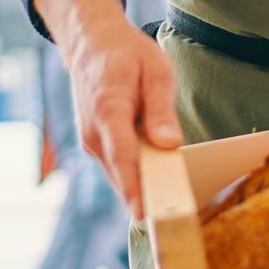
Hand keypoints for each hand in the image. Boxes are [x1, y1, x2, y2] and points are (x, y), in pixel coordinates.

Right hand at [34, 0, 182, 218]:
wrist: (91, 46)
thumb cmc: (127, 55)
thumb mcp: (155, 69)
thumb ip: (161, 109)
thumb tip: (169, 144)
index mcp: (109, 109)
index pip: (122, 155)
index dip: (133, 187)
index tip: (146, 215)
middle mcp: (94, 133)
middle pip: (121, 174)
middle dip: (146, 197)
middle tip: (177, 223)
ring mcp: (92, 143)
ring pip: (120, 176)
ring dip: (143, 191)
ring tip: (175, 210)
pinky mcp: (96, 147)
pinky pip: (119, 169)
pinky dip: (137, 179)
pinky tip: (161, 186)